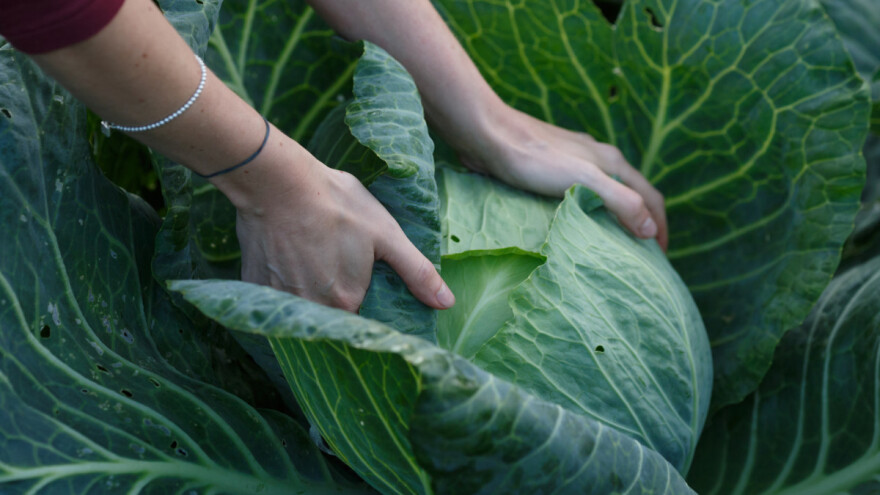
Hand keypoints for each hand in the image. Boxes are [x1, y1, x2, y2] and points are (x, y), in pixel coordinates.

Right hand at [217, 145, 454, 312]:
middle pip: (330, 320)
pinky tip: (289, 264)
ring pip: (302, 310)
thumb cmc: (337, 204)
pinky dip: (283, 288)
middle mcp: (312, 310)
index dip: (367, 312)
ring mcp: (279, 300)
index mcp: (346, 303)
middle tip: (339, 274)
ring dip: (310, 298)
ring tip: (315, 268)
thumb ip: (417, 272)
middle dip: (338, 307)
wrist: (277, 182)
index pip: (362, 326)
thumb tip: (447, 303)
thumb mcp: (387, 234)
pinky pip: (274, 300)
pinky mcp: (255, 286)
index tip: (368, 295)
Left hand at [458, 105, 667, 250]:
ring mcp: (573, 163)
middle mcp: (597, 160)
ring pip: (605, 195)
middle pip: (631, 195)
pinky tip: (571, 228)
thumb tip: (649, 229)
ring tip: (609, 248)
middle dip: (641, 224)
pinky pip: (578, 195)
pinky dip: (587, 214)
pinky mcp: (549, 169)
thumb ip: (619, 201)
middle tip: (639, 257)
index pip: (651, 198)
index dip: (660, 228)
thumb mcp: (583, 180)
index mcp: (612, 162)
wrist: (487, 135)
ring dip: (614, 219)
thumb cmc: (534, 158)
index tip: (659, 259)